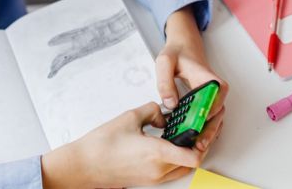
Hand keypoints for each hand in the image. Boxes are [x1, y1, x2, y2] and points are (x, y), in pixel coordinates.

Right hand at [42, 102, 225, 187]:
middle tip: (205, 126)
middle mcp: (159, 170)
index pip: (194, 155)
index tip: (208, 125)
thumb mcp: (130, 117)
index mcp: (157, 153)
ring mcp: (154, 178)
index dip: (206, 140)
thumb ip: (152, 111)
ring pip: (184, 168)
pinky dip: (178, 159)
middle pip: (194, 161)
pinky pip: (172, 171)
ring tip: (191, 134)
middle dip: (203, 143)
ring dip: (192, 153)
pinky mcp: (148, 180)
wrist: (83, 166)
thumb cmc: (101, 145)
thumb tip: (163, 114)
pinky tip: (173, 144)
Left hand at [156, 7, 228, 151]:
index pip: (215, 95)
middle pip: (218, 112)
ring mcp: (214, 96)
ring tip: (197, 148)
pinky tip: (196, 141)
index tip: (200, 123)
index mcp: (208, 77)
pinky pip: (211, 118)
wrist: (184, 47)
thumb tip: (170, 103)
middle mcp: (216, 88)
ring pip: (216, 118)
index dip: (209, 111)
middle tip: (199, 144)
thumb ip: (165, 82)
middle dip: (209, 130)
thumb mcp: (164, 62)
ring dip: (208, 133)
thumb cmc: (176, 53)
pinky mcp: (209, 102)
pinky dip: (205, 130)